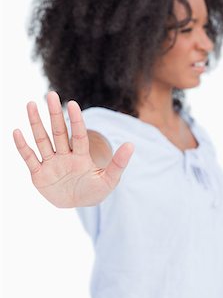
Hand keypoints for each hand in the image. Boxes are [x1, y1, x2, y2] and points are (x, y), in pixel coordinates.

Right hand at [13, 91, 134, 207]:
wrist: (79, 203)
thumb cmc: (95, 190)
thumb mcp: (109, 180)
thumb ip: (118, 163)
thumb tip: (131, 144)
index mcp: (81, 156)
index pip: (78, 135)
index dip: (76, 120)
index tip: (72, 103)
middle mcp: (65, 155)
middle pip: (58, 132)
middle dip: (54, 114)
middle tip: (50, 95)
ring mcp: (51, 164)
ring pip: (42, 140)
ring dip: (36, 124)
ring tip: (30, 104)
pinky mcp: (39, 175)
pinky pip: (29, 158)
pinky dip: (23, 147)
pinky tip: (16, 132)